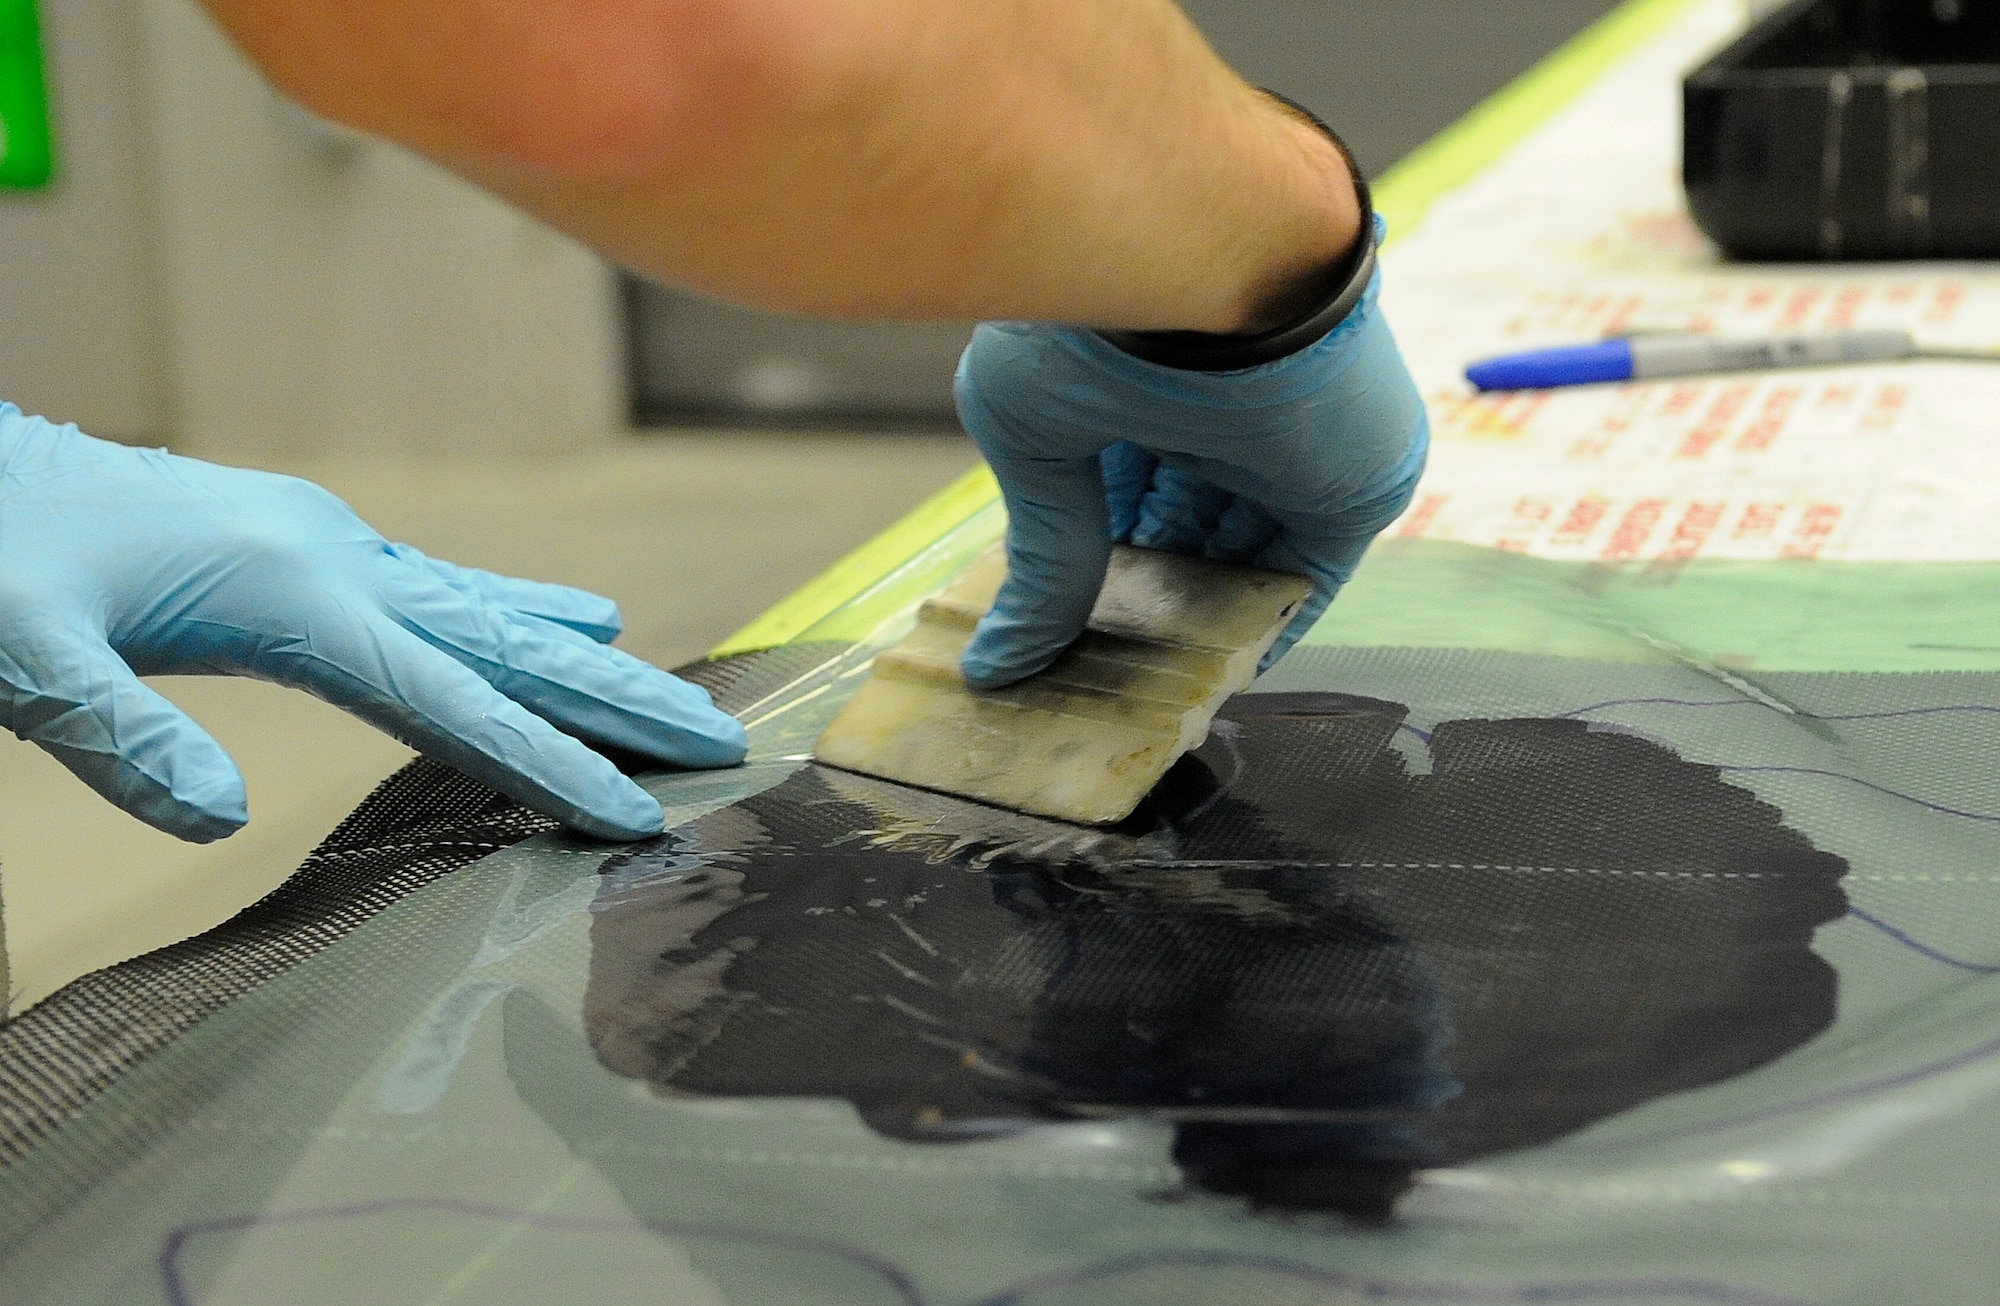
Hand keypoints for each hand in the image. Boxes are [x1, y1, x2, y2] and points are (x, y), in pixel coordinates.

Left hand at [0, 406, 745, 842]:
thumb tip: (214, 819)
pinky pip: (449, 591)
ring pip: (490, 611)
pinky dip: (523, 618)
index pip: (448, 700)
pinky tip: (561, 622)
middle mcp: (337, 558)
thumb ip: (116, 734)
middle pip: (507, 645)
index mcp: (293, 592)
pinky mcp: (312, 543)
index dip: (545, 763)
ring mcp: (331, 543)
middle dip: (620, 700)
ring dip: (586, 659)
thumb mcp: (20, 653)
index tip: (635, 815)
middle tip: (723, 739)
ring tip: (672, 688)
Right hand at [951, 245, 1428, 688]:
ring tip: (1142, 692)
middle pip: (1186, 529)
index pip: (1123, 487)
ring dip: (1199, 623)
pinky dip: (1266, 626)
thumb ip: (1041, 557)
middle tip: (1095, 672)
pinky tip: (1216, 676)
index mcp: (1153, 372)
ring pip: (1247, 556)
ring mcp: (1295, 442)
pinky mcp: (1356, 480)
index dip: (1091, 557)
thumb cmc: (1098, 310)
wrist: (1207, 249)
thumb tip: (996, 663)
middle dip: (1143, 598)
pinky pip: (1312, 574)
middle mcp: (1227, 405)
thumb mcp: (1039, 433)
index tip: (1057, 625)